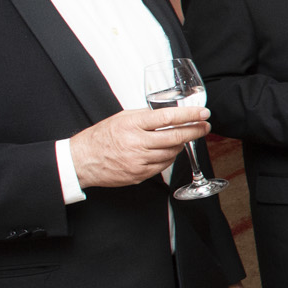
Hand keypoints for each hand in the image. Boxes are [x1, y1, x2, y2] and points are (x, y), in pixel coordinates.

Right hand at [69, 105, 208, 188]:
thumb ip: (145, 116)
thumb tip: (170, 113)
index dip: (189, 115)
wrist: (81, 161)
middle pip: (175, 137)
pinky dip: (169, 157)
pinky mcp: (139, 174)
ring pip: (172, 152)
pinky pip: (163, 166)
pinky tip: (168, 151)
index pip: (167, 117)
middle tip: (205, 126)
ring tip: (183, 138)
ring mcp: (138, 161)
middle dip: (195, 131)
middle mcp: (136, 142)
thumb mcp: (121, 118)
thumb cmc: (101, 137)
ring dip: (181, 144)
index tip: (203, 113)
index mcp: (132, 124)